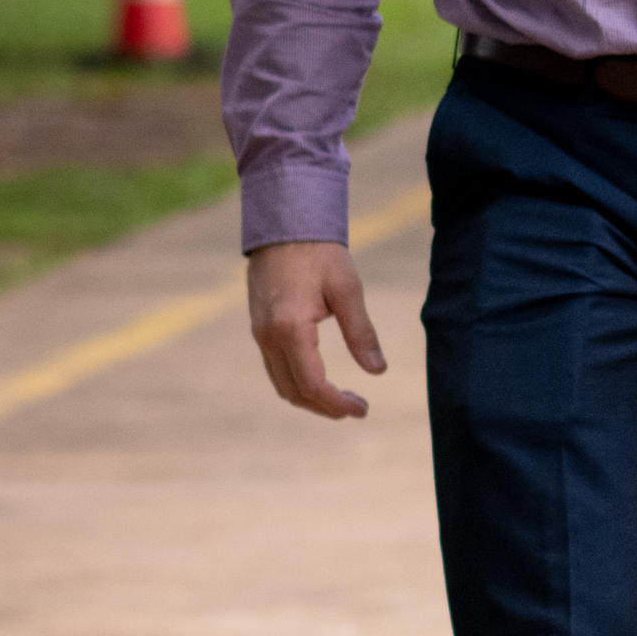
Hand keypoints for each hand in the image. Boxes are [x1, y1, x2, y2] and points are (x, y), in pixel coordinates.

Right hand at [246, 241, 386, 419]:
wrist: (284, 226)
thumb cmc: (319, 253)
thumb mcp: (347, 290)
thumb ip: (361, 332)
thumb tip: (378, 371)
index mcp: (290, 329)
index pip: (312, 384)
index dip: (337, 404)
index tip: (362, 410)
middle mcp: (268, 336)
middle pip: (293, 391)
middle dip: (325, 407)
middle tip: (357, 408)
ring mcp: (259, 333)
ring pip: (281, 383)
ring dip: (310, 398)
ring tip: (342, 399)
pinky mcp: (259, 327)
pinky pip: (275, 367)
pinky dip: (297, 382)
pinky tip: (321, 378)